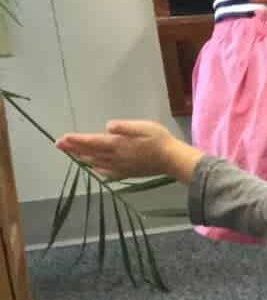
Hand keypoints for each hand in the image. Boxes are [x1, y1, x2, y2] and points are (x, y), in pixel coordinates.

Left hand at [56, 119, 198, 182]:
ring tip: (71, 154)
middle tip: (59, 145)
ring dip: (82, 158)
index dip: (76, 140)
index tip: (62, 138)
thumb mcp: (144, 127)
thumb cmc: (160, 140)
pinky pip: (107, 173)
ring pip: (96, 163)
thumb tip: (107, 126)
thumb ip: (125, 127)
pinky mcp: (127, 173)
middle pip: (90, 153)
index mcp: (118, 144)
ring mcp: (121, 167)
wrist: (173, 160)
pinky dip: (96, 169)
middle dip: (73, 149)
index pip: (92, 142)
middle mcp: (116, 157)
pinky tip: (94, 168)